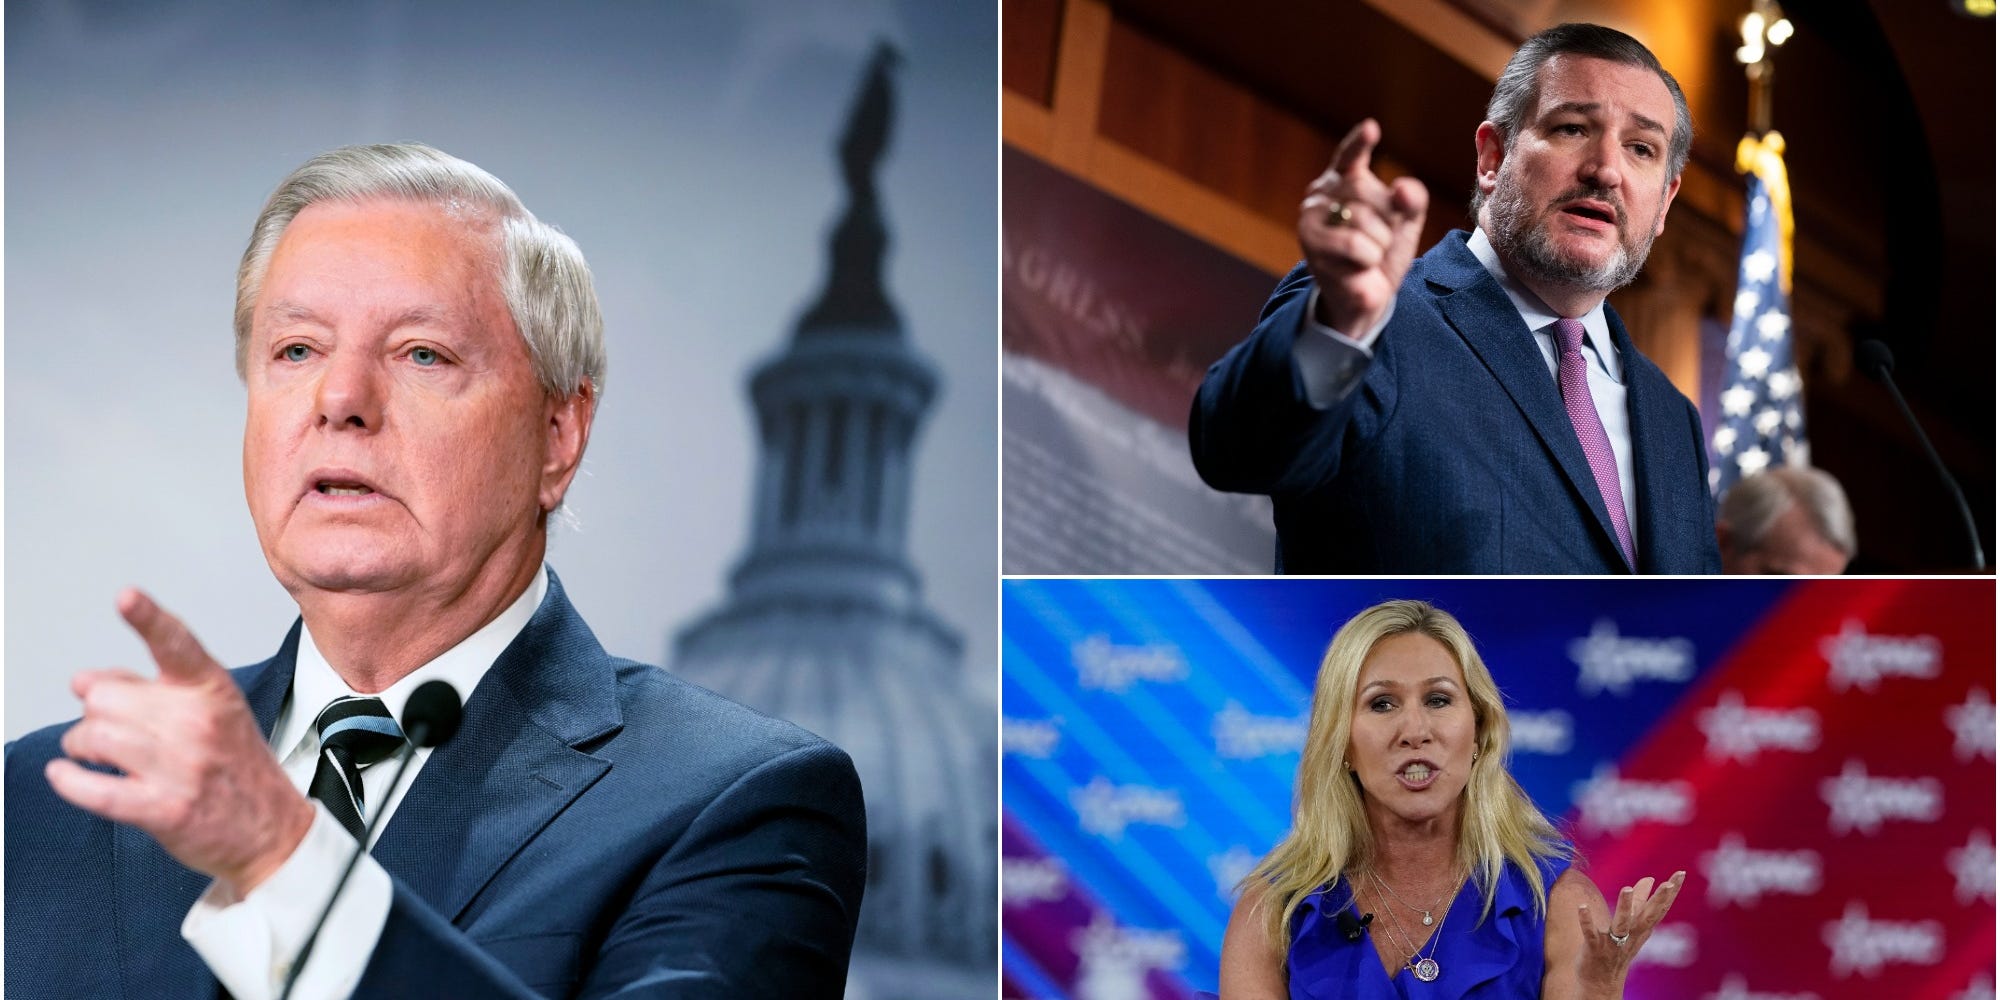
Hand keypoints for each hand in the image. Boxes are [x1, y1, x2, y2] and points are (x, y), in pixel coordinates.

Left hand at [46, 588, 313, 896]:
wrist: (271, 830)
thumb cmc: (238, 769)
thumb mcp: (212, 714)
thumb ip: (150, 690)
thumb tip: (86, 680)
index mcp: (213, 692)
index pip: (177, 645)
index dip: (148, 618)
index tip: (127, 597)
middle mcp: (197, 724)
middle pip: (106, 698)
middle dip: (94, 713)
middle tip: (107, 726)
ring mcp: (180, 767)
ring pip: (93, 738)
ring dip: (82, 746)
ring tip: (94, 754)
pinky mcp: (162, 808)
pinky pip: (96, 789)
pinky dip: (71, 781)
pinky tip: (67, 775)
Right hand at [1298, 118, 1429, 336]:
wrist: (1368, 295)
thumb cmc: (1383, 252)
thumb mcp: (1406, 222)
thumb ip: (1412, 199)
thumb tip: (1402, 186)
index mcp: (1344, 180)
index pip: (1349, 155)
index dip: (1359, 142)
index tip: (1371, 127)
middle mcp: (1321, 193)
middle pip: (1365, 190)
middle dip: (1386, 218)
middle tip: (1382, 239)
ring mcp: (1311, 219)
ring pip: (1362, 220)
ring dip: (1379, 243)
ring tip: (1369, 255)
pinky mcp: (1311, 245)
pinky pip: (1355, 245)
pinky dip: (1369, 259)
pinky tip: (1359, 266)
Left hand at [1574, 870, 1685, 991]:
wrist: (1601, 982)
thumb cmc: (1617, 949)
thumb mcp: (1632, 926)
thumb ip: (1639, 902)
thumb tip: (1649, 879)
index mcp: (1641, 929)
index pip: (1659, 909)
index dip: (1671, 892)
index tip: (1681, 873)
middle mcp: (1631, 936)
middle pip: (1647, 917)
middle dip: (1659, 900)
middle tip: (1668, 883)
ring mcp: (1614, 943)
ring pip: (1622, 925)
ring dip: (1625, 908)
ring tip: (1626, 888)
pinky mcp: (1595, 949)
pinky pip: (1591, 935)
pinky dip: (1587, 922)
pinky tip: (1582, 907)